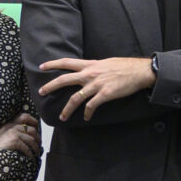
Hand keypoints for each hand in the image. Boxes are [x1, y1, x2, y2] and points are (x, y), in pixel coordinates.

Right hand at [0, 114, 39, 155]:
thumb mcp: (1, 135)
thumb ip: (10, 133)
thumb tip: (24, 138)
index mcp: (9, 124)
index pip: (25, 116)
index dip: (34, 121)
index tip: (37, 129)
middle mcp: (12, 126)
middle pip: (32, 129)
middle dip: (38, 138)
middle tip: (39, 145)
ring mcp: (13, 133)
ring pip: (32, 139)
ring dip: (36, 148)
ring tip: (36, 153)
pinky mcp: (13, 141)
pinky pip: (27, 148)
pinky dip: (30, 154)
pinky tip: (30, 157)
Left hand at [39, 55, 155, 120]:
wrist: (139, 71)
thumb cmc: (125, 66)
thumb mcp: (106, 62)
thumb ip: (94, 67)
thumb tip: (88, 70)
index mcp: (90, 65)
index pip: (67, 62)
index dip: (53, 64)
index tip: (42, 67)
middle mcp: (90, 74)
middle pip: (64, 80)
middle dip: (50, 86)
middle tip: (41, 92)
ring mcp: (96, 85)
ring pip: (75, 98)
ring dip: (67, 109)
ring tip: (62, 116)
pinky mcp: (104, 95)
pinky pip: (91, 106)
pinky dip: (87, 113)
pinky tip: (86, 118)